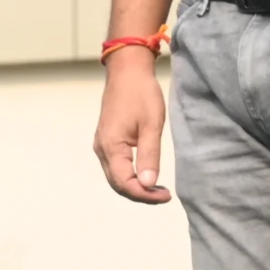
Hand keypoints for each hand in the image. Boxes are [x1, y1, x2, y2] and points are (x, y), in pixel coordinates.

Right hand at [93, 50, 172, 203]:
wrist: (126, 72)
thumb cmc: (141, 95)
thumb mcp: (152, 125)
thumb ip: (149, 156)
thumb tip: (148, 184)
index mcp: (111, 147)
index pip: (125, 183)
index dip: (145, 195)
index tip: (166, 196)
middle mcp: (102, 150)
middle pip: (117, 184)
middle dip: (140, 194)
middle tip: (164, 196)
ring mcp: (102, 146)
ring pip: (115, 177)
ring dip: (135, 187)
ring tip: (157, 188)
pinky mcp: (107, 141)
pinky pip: (115, 167)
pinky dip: (129, 177)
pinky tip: (145, 174)